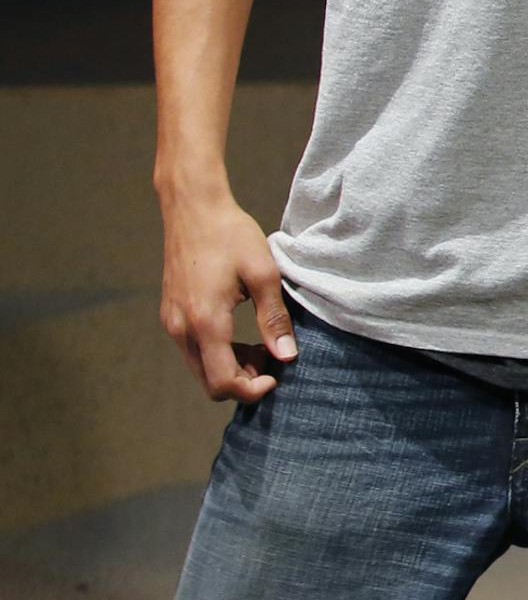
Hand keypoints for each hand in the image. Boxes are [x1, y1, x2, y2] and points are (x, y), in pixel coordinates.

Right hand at [159, 192, 296, 401]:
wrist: (193, 209)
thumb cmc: (231, 235)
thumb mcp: (263, 273)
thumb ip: (274, 318)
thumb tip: (286, 356)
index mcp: (205, 322)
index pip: (222, 382)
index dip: (251, 390)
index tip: (276, 376)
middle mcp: (181, 329)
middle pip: (208, 382)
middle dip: (242, 381)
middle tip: (271, 357)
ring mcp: (171, 322)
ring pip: (200, 368)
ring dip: (230, 367)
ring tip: (261, 343)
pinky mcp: (170, 314)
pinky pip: (192, 350)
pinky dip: (216, 353)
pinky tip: (239, 333)